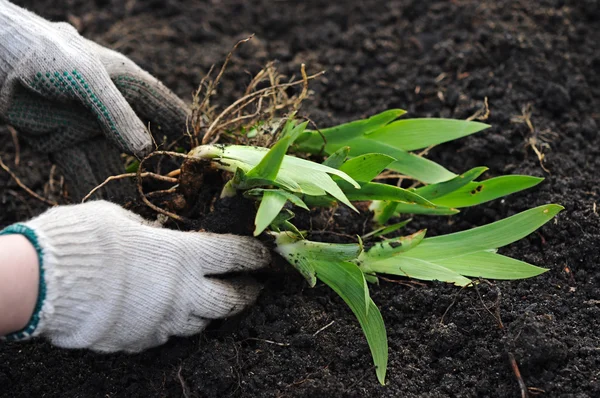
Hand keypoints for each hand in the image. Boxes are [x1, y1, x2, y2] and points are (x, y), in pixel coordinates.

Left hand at [0, 1, 189, 199]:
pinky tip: (108, 208)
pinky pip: (83, 169)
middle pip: (141, 141)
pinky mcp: (63, 142)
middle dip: (156, 166)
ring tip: (142, 210)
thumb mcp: (88, 79)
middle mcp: (112, 108)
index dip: (182, 128)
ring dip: (125, 185)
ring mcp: (88, 127)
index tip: (201, 151)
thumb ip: (117, 114)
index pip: (163, 108)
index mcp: (126, 82)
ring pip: (113, 161)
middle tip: (175, 192)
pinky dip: (94, 188)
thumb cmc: (48, 55)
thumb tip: (146, 151)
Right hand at [1, 201, 269, 351]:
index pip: (236, 255)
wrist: (47, 283)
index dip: (256, 256)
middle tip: (253, 287)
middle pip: (231, 301)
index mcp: (184, 255)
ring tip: (210, 301)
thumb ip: (151, 232)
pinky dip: (172, 323)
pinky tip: (163, 313)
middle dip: (247, 293)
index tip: (266, 257)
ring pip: (202, 323)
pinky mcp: (141, 341)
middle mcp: (183, 292)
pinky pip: (166, 334)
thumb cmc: (86, 239)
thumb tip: (159, 237)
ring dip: (209, 311)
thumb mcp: (123, 220)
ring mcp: (164, 321)